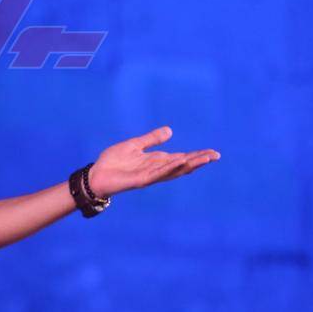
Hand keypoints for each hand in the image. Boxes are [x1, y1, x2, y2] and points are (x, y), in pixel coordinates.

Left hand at [87, 126, 219, 198]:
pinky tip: (180, 162)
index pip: (181, 158)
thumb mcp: (134, 145)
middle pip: (182, 165)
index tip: (213, 152)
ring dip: (189, 164)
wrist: (96, 175)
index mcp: (156, 161)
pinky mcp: (140, 180)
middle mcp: (156, 169)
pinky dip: (169, 168)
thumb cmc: (113, 162)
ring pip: (174, 170)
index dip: (196, 155)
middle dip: (199, 160)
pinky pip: (158, 174)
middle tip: (216, 155)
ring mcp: (150, 176)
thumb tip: (170, 130)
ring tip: (205, 158)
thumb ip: (151, 139)